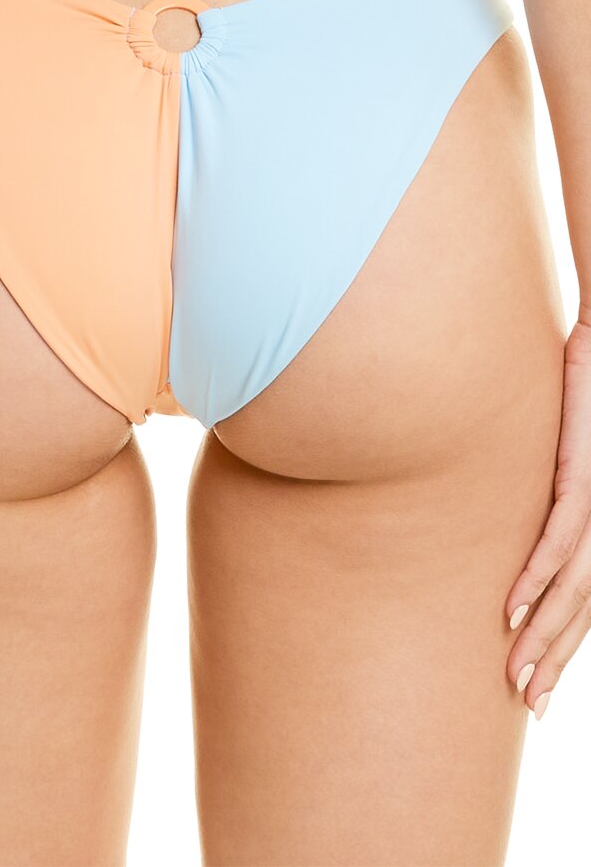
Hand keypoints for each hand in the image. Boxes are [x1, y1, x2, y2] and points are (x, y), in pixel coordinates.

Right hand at [504, 306, 590, 719]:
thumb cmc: (582, 390)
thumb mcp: (563, 453)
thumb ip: (546, 492)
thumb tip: (509, 520)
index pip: (585, 599)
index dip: (563, 646)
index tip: (536, 682)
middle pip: (584, 608)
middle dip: (553, 659)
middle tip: (526, 702)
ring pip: (573, 588)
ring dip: (542, 636)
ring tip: (515, 674)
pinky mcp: (586, 477)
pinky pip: (557, 539)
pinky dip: (534, 578)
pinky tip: (510, 609)